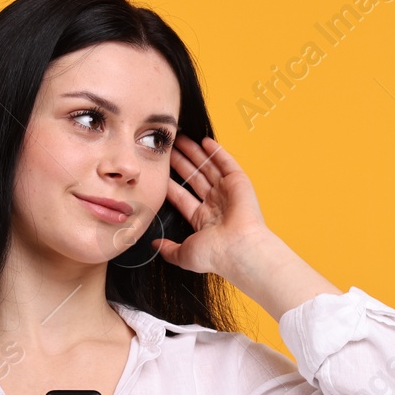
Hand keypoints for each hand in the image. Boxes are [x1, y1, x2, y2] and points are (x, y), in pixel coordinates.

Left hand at [152, 134, 270, 277]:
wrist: (239, 249)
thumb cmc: (215, 254)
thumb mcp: (184, 254)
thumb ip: (168, 249)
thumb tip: (154, 245)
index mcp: (203, 220)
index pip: (182, 197)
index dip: (171, 183)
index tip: (160, 171)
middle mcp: (216, 204)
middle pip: (194, 178)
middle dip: (181, 163)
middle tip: (169, 149)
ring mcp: (228, 192)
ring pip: (208, 168)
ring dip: (195, 153)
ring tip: (181, 139)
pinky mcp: (239, 182)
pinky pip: (226, 163)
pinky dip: (217, 152)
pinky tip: (205, 141)